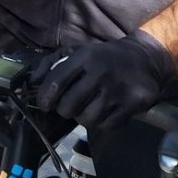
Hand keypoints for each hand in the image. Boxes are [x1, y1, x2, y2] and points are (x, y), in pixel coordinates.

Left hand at [32, 30, 174, 129]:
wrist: (145, 59)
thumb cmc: (103, 57)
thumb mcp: (77, 52)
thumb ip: (51, 63)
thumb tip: (32, 81)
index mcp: (84, 57)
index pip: (56, 81)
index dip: (45, 97)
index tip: (44, 104)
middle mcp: (100, 72)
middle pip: (68, 106)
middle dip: (64, 109)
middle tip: (68, 106)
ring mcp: (117, 89)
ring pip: (86, 119)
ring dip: (83, 117)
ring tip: (87, 108)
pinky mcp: (133, 104)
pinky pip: (107, 125)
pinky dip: (102, 122)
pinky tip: (104, 111)